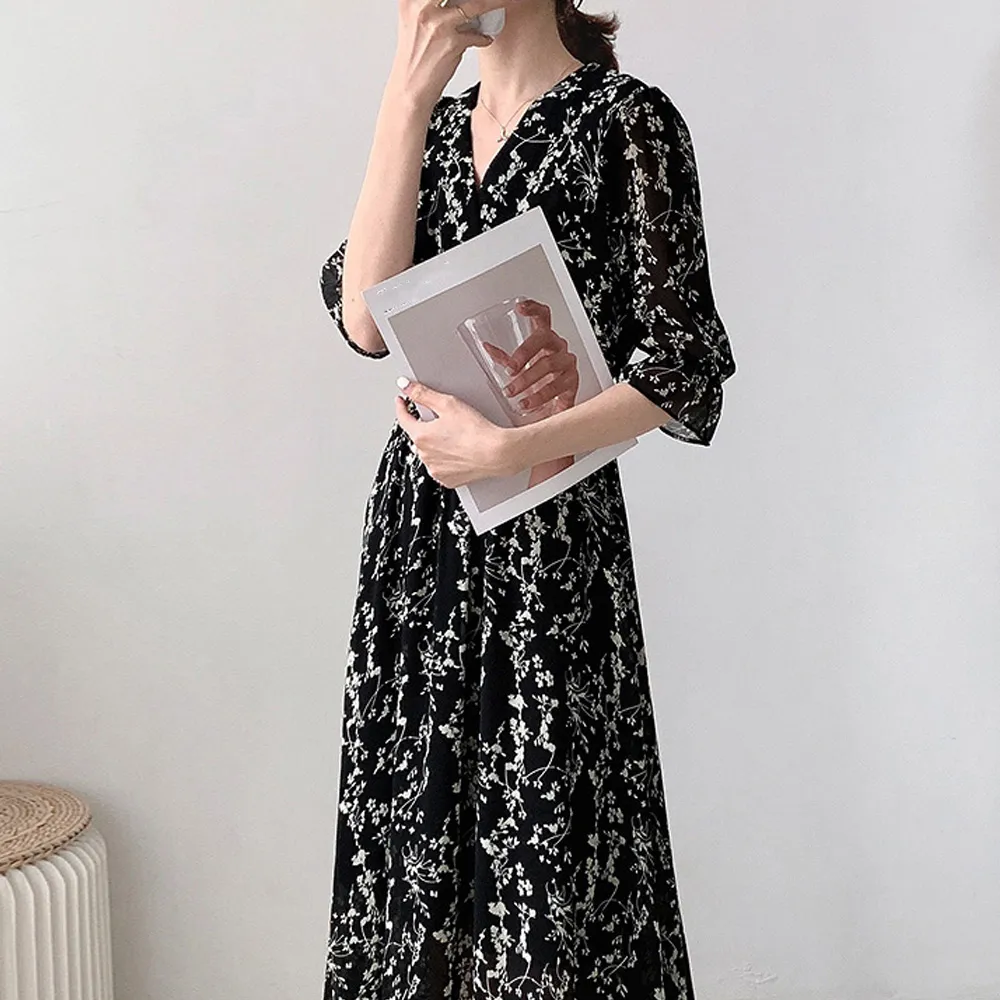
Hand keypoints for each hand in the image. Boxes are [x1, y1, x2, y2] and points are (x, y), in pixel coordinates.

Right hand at [390, 0, 522, 111]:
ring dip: (492, 4)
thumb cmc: (415, 57)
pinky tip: (484, 39)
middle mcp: (421, 7)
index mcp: (410, 0)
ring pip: (475, 5)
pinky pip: (478, 34)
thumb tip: (458, 1)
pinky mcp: (452, 43)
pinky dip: (483, 37)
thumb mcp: (414, 21)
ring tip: (502, 4)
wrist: (410, 87)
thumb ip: (431, 5)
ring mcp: (438, 24)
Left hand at [395, 378, 511, 487]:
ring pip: (430, 452)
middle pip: (419, 436)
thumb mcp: (448, 404)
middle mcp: (424, 456)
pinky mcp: (447, 479)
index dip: (402, 407)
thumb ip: (423, 394)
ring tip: (457, 437)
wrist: (496, 453)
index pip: (403, 419)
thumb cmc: (475, 431)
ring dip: (437, 444)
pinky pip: (441, 467)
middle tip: (446, 421)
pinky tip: (459, 451)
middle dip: (427, 427)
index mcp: (421, 436)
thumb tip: (405, 386)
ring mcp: (435, 469)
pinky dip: (446, 459)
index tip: (402, 402)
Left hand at [487, 299, 579, 420]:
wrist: (557, 403)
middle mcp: (558, 348)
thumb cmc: (539, 380)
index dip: (533, 309)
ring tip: (513, 392)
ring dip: (528, 379)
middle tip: (510, 370)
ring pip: (549, 364)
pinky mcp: (572, 383)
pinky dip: (539, 397)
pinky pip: (557, 388)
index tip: (520, 308)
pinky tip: (527, 403)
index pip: (543, 316)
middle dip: (524, 353)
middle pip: (544, 339)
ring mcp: (567, 364)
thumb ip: (503, 357)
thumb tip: (486, 347)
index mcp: (545, 338)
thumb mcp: (519, 366)